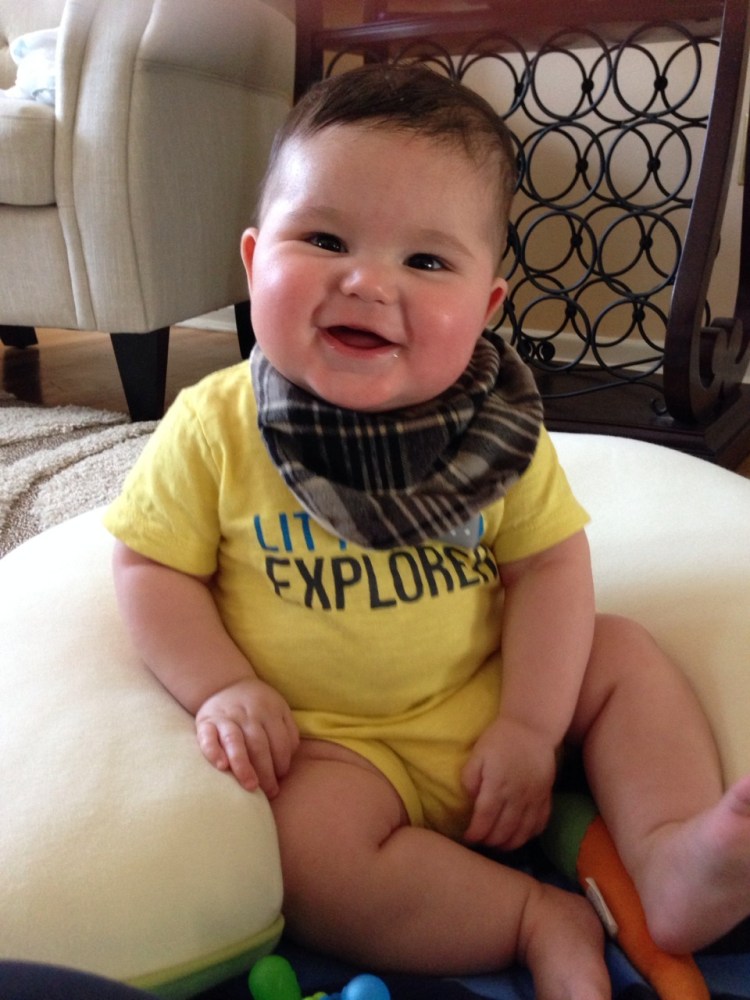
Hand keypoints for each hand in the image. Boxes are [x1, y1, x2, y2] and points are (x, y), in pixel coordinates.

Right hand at [195, 677, 298, 796]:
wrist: (225, 683)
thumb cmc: (257, 705)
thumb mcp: (279, 709)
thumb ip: (288, 732)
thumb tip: (289, 760)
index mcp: (269, 710)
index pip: (280, 741)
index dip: (282, 762)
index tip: (280, 779)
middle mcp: (248, 713)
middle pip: (259, 744)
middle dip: (266, 771)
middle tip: (270, 792)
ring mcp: (226, 717)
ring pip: (235, 741)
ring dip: (243, 765)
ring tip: (250, 786)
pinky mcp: (206, 721)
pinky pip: (208, 737)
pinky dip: (213, 751)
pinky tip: (221, 766)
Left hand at [461, 715, 556, 849]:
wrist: (532, 728)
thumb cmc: (500, 739)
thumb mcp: (478, 754)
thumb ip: (469, 778)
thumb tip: (469, 801)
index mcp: (497, 786)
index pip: (485, 820)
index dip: (475, 834)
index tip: (468, 838)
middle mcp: (517, 797)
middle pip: (503, 831)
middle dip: (490, 842)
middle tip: (481, 842)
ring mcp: (534, 799)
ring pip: (523, 833)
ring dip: (509, 844)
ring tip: (498, 844)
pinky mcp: (546, 797)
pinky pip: (540, 824)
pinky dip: (529, 835)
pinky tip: (520, 835)